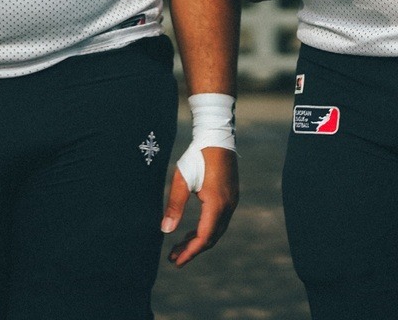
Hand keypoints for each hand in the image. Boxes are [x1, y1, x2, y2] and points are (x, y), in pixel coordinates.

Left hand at [162, 146, 237, 266]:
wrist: (217, 137)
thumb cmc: (197, 156)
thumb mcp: (181, 179)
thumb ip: (174, 205)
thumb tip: (165, 230)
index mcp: (216, 204)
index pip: (204, 237)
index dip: (190, 252)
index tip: (175, 261)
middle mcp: (228, 206)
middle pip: (211, 237)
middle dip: (192, 250)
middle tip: (173, 258)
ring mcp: (231, 201)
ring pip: (216, 230)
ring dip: (198, 240)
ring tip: (180, 247)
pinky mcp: (230, 196)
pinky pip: (219, 220)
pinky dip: (206, 229)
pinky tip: (193, 231)